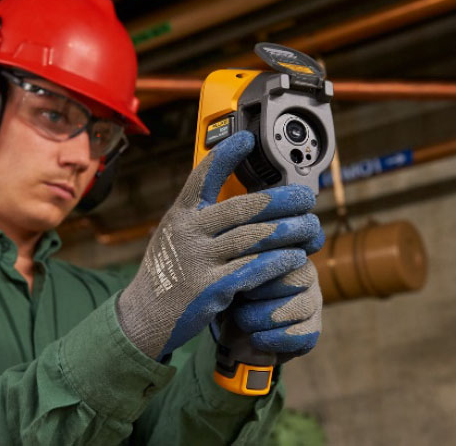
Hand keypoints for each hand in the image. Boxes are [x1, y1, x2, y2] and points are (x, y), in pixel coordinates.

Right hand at [117, 131, 322, 360]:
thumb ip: (199, 216)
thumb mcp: (173, 235)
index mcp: (180, 215)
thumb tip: (236, 196)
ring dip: (289, 231)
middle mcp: (188, 232)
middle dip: (281, 200)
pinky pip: (252, 270)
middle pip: (243, 208)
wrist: (144, 316)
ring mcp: (199, 260)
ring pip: (254, 238)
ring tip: (311, 228)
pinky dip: (277, 261)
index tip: (248, 139)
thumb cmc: (167, 272)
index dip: (226, 155)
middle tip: (306, 198)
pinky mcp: (211, 289)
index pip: (203, 176)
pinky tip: (296, 257)